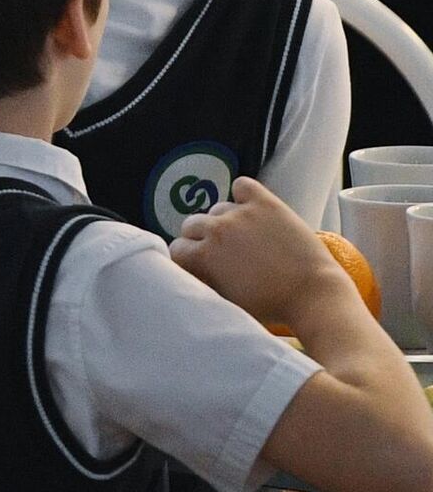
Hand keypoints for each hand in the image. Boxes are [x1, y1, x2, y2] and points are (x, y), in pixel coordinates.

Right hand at [169, 177, 345, 329]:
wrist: (314, 296)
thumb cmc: (271, 306)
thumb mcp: (225, 300)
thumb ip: (201, 280)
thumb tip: (191, 270)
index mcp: (203, 255)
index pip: (176, 248)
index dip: (188, 258)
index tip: (199, 265)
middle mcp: (217, 229)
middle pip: (191, 224)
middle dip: (201, 238)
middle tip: (222, 252)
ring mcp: (241, 214)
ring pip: (217, 209)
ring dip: (224, 221)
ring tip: (243, 236)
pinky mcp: (266, 203)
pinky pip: (242, 186)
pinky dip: (243, 195)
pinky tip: (251, 209)